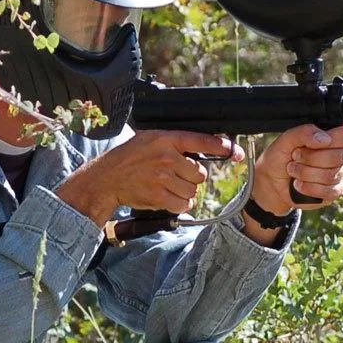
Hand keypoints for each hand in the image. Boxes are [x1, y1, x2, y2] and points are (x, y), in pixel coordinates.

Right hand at [56, 130, 244, 226]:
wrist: (108, 178)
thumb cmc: (131, 158)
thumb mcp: (151, 139)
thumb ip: (176, 142)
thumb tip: (206, 148)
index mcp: (166, 138)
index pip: (201, 141)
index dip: (221, 146)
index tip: (234, 151)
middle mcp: (166, 157)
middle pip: (200, 173)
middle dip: (192, 177)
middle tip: (176, 175)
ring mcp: (163, 177)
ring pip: (193, 190)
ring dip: (185, 192)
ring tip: (168, 185)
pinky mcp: (159, 196)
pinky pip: (184, 204)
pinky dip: (180, 204)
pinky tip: (167, 197)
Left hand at [252, 123, 342, 214]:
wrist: (271, 182)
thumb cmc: (280, 157)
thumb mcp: (287, 139)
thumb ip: (305, 132)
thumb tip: (325, 139)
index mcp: (332, 137)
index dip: (334, 140)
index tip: (314, 144)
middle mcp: (340, 154)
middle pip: (339, 157)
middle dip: (311, 159)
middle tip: (295, 157)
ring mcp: (339, 174)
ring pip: (331, 175)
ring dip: (306, 174)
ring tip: (294, 170)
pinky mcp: (335, 191)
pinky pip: (331, 191)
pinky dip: (310, 188)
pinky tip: (299, 185)